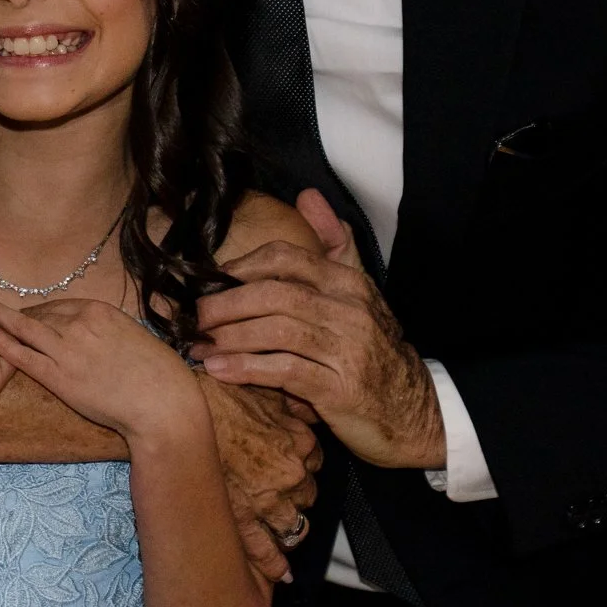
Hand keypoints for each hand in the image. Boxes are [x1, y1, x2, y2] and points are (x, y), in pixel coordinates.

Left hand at [0, 288, 203, 443]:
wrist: (161, 402)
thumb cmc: (157, 373)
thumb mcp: (132, 336)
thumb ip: (107, 331)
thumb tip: (94, 333)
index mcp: (99, 311)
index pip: (58, 304)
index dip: (37, 309)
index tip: (23, 310)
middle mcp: (79, 324)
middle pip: (37, 312)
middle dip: (10, 309)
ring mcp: (67, 349)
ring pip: (24, 327)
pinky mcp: (59, 377)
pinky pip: (23, 356)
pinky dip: (2, 342)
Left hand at [191, 190, 446, 469]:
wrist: (413, 411)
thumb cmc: (372, 351)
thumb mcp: (359, 294)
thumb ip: (334, 244)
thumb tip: (308, 195)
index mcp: (349, 283)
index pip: (286, 259)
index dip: (241, 267)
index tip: (210, 282)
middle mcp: (350, 310)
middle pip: (273, 293)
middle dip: (225, 304)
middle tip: (193, 316)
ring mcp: (347, 349)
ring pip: (275, 330)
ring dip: (228, 337)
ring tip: (198, 345)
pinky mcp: (341, 389)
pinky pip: (284, 371)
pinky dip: (246, 369)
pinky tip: (219, 370)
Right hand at [201, 379, 321, 582]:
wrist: (182, 410)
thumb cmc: (216, 394)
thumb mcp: (264, 389)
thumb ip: (290, 404)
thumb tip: (308, 408)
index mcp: (299, 441)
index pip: (315, 460)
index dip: (302, 463)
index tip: (291, 464)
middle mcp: (291, 473)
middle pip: (307, 494)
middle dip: (296, 494)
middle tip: (278, 490)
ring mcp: (268, 499)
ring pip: (293, 524)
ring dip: (288, 527)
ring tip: (281, 530)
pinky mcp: (242, 518)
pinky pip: (265, 550)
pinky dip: (274, 564)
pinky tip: (281, 573)